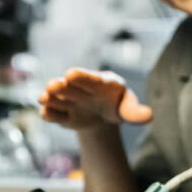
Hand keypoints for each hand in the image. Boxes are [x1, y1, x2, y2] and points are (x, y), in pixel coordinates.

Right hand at [37, 68, 152, 129]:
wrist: (103, 115)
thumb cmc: (117, 105)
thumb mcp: (127, 108)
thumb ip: (134, 112)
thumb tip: (148, 116)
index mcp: (100, 83)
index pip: (90, 79)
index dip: (81, 77)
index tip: (71, 74)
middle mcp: (81, 90)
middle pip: (70, 87)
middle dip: (61, 86)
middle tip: (53, 86)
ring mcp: (70, 102)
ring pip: (58, 98)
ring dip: (50, 98)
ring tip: (43, 98)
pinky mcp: (63, 115)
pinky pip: (55, 114)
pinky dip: (49, 113)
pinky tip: (45, 113)